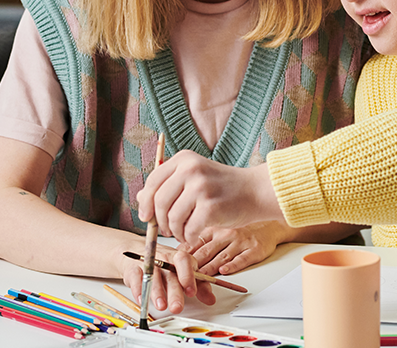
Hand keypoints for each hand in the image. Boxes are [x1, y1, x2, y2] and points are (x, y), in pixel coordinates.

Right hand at [120, 242, 215, 313]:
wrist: (139, 252)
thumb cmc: (165, 264)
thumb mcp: (184, 272)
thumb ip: (198, 286)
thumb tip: (211, 299)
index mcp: (179, 258)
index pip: (185, 262)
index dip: (188, 276)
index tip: (192, 292)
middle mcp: (164, 259)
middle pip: (170, 275)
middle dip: (174, 292)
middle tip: (177, 307)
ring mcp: (148, 263)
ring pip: (153, 277)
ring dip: (157, 293)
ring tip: (162, 306)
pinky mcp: (133, 269)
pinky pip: (135, 279)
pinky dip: (139, 290)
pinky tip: (142, 300)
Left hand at [136, 151, 279, 244]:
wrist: (257, 191)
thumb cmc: (225, 187)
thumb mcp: (195, 178)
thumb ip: (169, 185)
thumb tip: (139, 198)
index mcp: (185, 159)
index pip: (152, 182)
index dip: (145, 202)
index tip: (146, 216)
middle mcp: (191, 169)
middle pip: (159, 202)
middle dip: (160, 221)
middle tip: (167, 230)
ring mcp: (201, 187)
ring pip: (172, 218)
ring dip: (175, 231)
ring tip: (183, 233)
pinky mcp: (210, 207)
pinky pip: (188, 229)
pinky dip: (188, 237)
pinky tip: (193, 235)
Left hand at [179, 221, 292, 274]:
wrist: (269, 226)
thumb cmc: (242, 230)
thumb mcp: (219, 230)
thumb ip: (200, 241)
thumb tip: (178, 253)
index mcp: (214, 230)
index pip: (194, 244)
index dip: (183, 257)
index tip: (174, 266)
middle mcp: (225, 235)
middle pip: (205, 252)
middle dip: (192, 266)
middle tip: (182, 277)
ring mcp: (240, 242)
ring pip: (221, 257)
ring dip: (209, 268)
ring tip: (199, 278)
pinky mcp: (254, 250)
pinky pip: (242, 258)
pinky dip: (233, 265)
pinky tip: (225, 270)